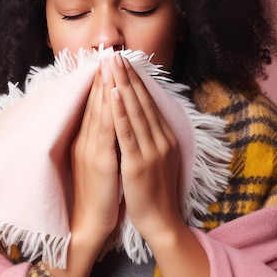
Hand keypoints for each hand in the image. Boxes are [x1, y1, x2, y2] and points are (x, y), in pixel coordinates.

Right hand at [70, 62, 119, 244]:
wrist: (87, 224)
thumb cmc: (95, 195)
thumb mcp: (95, 163)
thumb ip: (98, 142)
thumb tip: (108, 122)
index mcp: (84, 141)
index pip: (92, 105)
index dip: (98, 82)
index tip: (105, 61)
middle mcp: (84, 141)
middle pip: (93, 102)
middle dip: (101, 76)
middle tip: (107, 52)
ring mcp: (90, 150)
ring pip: (98, 111)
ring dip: (105, 85)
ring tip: (110, 63)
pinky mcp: (100, 162)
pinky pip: (106, 130)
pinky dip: (110, 110)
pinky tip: (115, 94)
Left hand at [109, 52, 210, 276]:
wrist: (161, 223)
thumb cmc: (155, 194)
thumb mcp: (159, 161)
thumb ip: (153, 139)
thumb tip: (146, 119)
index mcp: (165, 138)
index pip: (148, 103)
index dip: (135, 81)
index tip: (125, 62)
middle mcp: (160, 140)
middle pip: (141, 102)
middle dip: (127, 76)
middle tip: (115, 53)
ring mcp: (150, 151)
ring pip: (134, 111)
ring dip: (121, 85)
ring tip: (111, 64)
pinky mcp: (137, 164)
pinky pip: (126, 132)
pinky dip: (119, 111)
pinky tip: (112, 93)